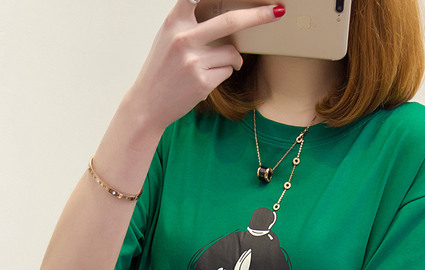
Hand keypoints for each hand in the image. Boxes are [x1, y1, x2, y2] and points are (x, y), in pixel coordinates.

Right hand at [127, 0, 281, 134]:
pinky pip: (228, 71)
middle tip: (277, 11)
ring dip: (231, 59)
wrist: (148, 104)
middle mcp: (184, 39)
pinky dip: (224, 73)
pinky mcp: (203, 82)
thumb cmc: (162, 68)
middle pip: (230, 21)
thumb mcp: (168, 37)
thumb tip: (229, 16)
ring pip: (232, 52)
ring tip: (210, 66)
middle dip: (258, 16)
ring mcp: (194, 62)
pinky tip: (205, 79)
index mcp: (174, 22)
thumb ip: (190, 22)